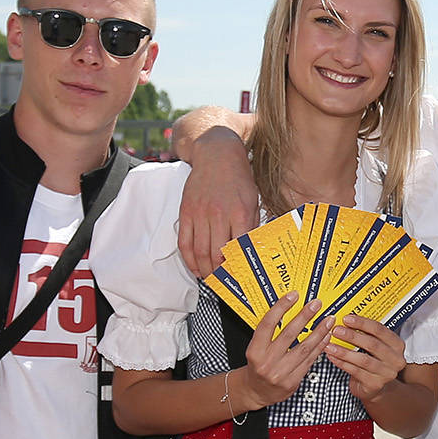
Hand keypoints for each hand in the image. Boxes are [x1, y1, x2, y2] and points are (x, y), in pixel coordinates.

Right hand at [177, 129, 257, 278]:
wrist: (216, 154)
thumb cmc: (238, 177)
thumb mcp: (253, 200)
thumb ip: (251, 226)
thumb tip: (251, 251)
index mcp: (239, 213)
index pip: (238, 249)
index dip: (238, 268)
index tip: (241, 279)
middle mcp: (218, 214)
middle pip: (217, 255)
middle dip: (220, 275)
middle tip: (224, 284)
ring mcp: (200, 213)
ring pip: (200, 251)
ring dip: (204, 270)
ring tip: (210, 279)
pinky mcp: (186, 212)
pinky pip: (184, 241)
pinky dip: (188, 258)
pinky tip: (195, 267)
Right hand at [230, 294, 331, 411]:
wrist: (256, 391)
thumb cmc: (258, 366)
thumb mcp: (256, 348)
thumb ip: (270, 333)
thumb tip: (289, 310)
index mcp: (255, 350)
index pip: (268, 324)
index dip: (281, 308)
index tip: (293, 296)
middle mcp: (266, 362)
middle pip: (289, 335)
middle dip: (305, 317)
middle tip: (316, 305)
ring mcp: (280, 373)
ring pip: (303, 348)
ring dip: (318, 332)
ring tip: (328, 320)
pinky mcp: (292, 382)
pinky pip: (309, 361)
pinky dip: (319, 347)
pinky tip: (325, 337)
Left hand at [324, 314, 407, 404]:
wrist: (374, 386)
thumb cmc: (373, 361)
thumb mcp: (374, 346)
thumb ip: (366, 334)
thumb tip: (345, 320)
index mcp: (397, 345)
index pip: (380, 330)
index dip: (362, 323)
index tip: (347, 318)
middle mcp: (396, 359)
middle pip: (372, 344)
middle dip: (352, 336)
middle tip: (336, 330)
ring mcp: (387, 374)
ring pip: (363, 359)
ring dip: (344, 351)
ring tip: (330, 345)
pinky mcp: (375, 384)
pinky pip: (356, 371)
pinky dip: (342, 363)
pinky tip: (332, 357)